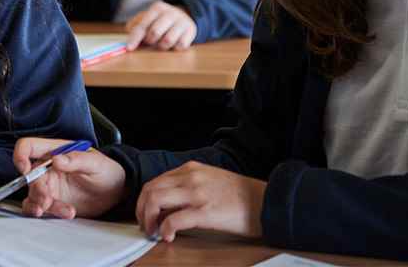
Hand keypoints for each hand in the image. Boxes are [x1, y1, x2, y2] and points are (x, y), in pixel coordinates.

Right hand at [14, 137, 126, 219]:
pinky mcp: (52, 202)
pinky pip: (41, 208)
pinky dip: (49, 213)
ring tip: (63, 210)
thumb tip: (56, 159)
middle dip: (36, 190)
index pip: (28, 146)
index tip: (25, 169)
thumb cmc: (106, 171)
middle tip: (47, 200)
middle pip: (28, 176)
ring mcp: (49, 186)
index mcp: (54, 151)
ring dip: (40, 204)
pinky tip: (66, 213)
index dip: (20, 155)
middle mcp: (47, 168)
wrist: (116, 191)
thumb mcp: (96, 163)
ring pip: (32, 195)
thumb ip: (76, 160)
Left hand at [125, 1, 197, 50]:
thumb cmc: (160, 20)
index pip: (142, 25)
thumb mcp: (147, 18)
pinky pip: (180, 45)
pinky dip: (175, 47)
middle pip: (154, 32)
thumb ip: (136, 25)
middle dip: (150, 41)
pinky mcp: (191, 31)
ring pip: (167, 41)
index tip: (129, 48)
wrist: (184, 16)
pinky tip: (174, 42)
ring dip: (162, 46)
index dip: (135, 38)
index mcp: (157, 8)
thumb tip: (128, 35)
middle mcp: (170, 12)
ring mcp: (182, 21)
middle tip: (151, 41)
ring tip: (162, 42)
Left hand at [135, 161, 264, 241]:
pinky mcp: (205, 212)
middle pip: (150, 190)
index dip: (144, 200)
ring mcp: (197, 193)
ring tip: (153, 232)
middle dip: (141, 210)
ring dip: (148, 219)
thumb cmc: (240, 195)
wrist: (266, 202)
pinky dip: (165, 229)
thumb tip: (168, 204)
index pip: (155, 181)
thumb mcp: (210, 180)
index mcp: (191, 168)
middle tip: (145, 226)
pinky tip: (168, 237)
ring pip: (155, 200)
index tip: (145, 214)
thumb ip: (189, 186)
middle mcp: (191, 177)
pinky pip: (173, 220)